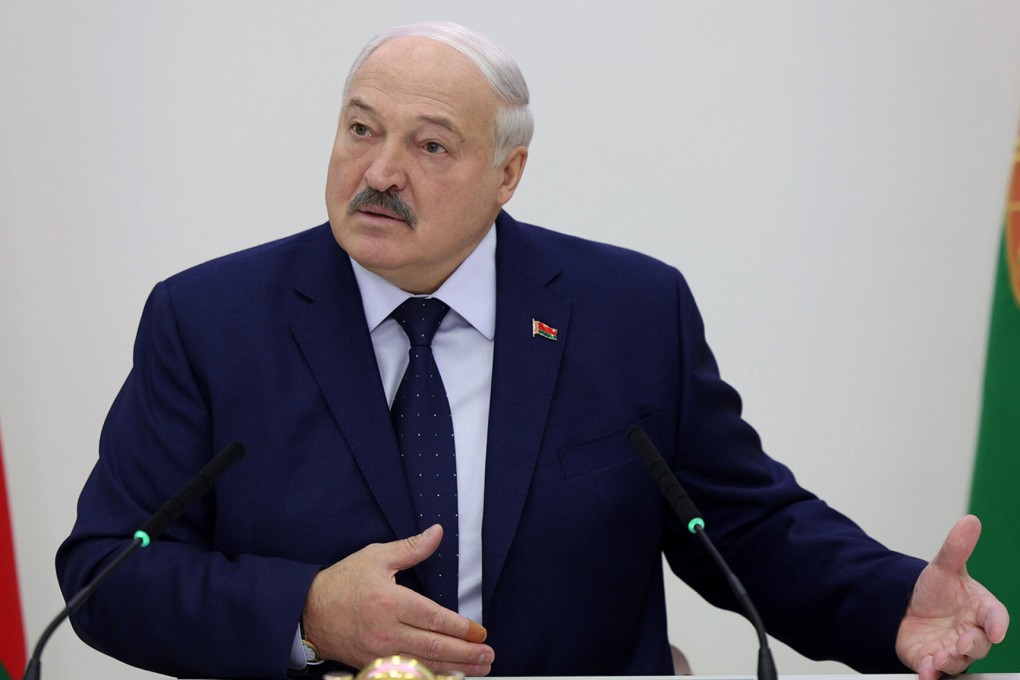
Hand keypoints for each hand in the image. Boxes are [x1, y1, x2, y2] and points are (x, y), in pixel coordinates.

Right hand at [302, 524, 493, 674]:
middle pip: (434, 647)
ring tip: (479, 668)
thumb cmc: (342, 582)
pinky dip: (431, 678)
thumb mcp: (376, 557)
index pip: (433, 618)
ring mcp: (379, 653)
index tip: (479, 631)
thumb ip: (411, 548)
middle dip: (466, 653)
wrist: (308, 612)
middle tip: (488, 653)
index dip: (460, 628)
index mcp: (390, 603)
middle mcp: (386, 632)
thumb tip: (437, 533)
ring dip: (455, 669)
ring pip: (424, 666)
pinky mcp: (372, 666)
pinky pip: (408, 676)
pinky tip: (449, 676)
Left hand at [896, 515, 1008, 679]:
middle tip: (962, 642)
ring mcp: (953, 648)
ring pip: (960, 661)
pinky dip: (932, 673)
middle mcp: (970, 632)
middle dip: (973, 645)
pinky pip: (937, 672)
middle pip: (980, 643)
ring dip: (952, 661)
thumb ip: (957, 548)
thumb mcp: (943, 567)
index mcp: (979, 609)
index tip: (996, 629)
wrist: (905, 607)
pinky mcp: (933, 661)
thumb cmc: (934, 590)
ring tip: (940, 657)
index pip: (995, 616)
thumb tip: (971, 520)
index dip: (998, 623)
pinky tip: (926, 671)